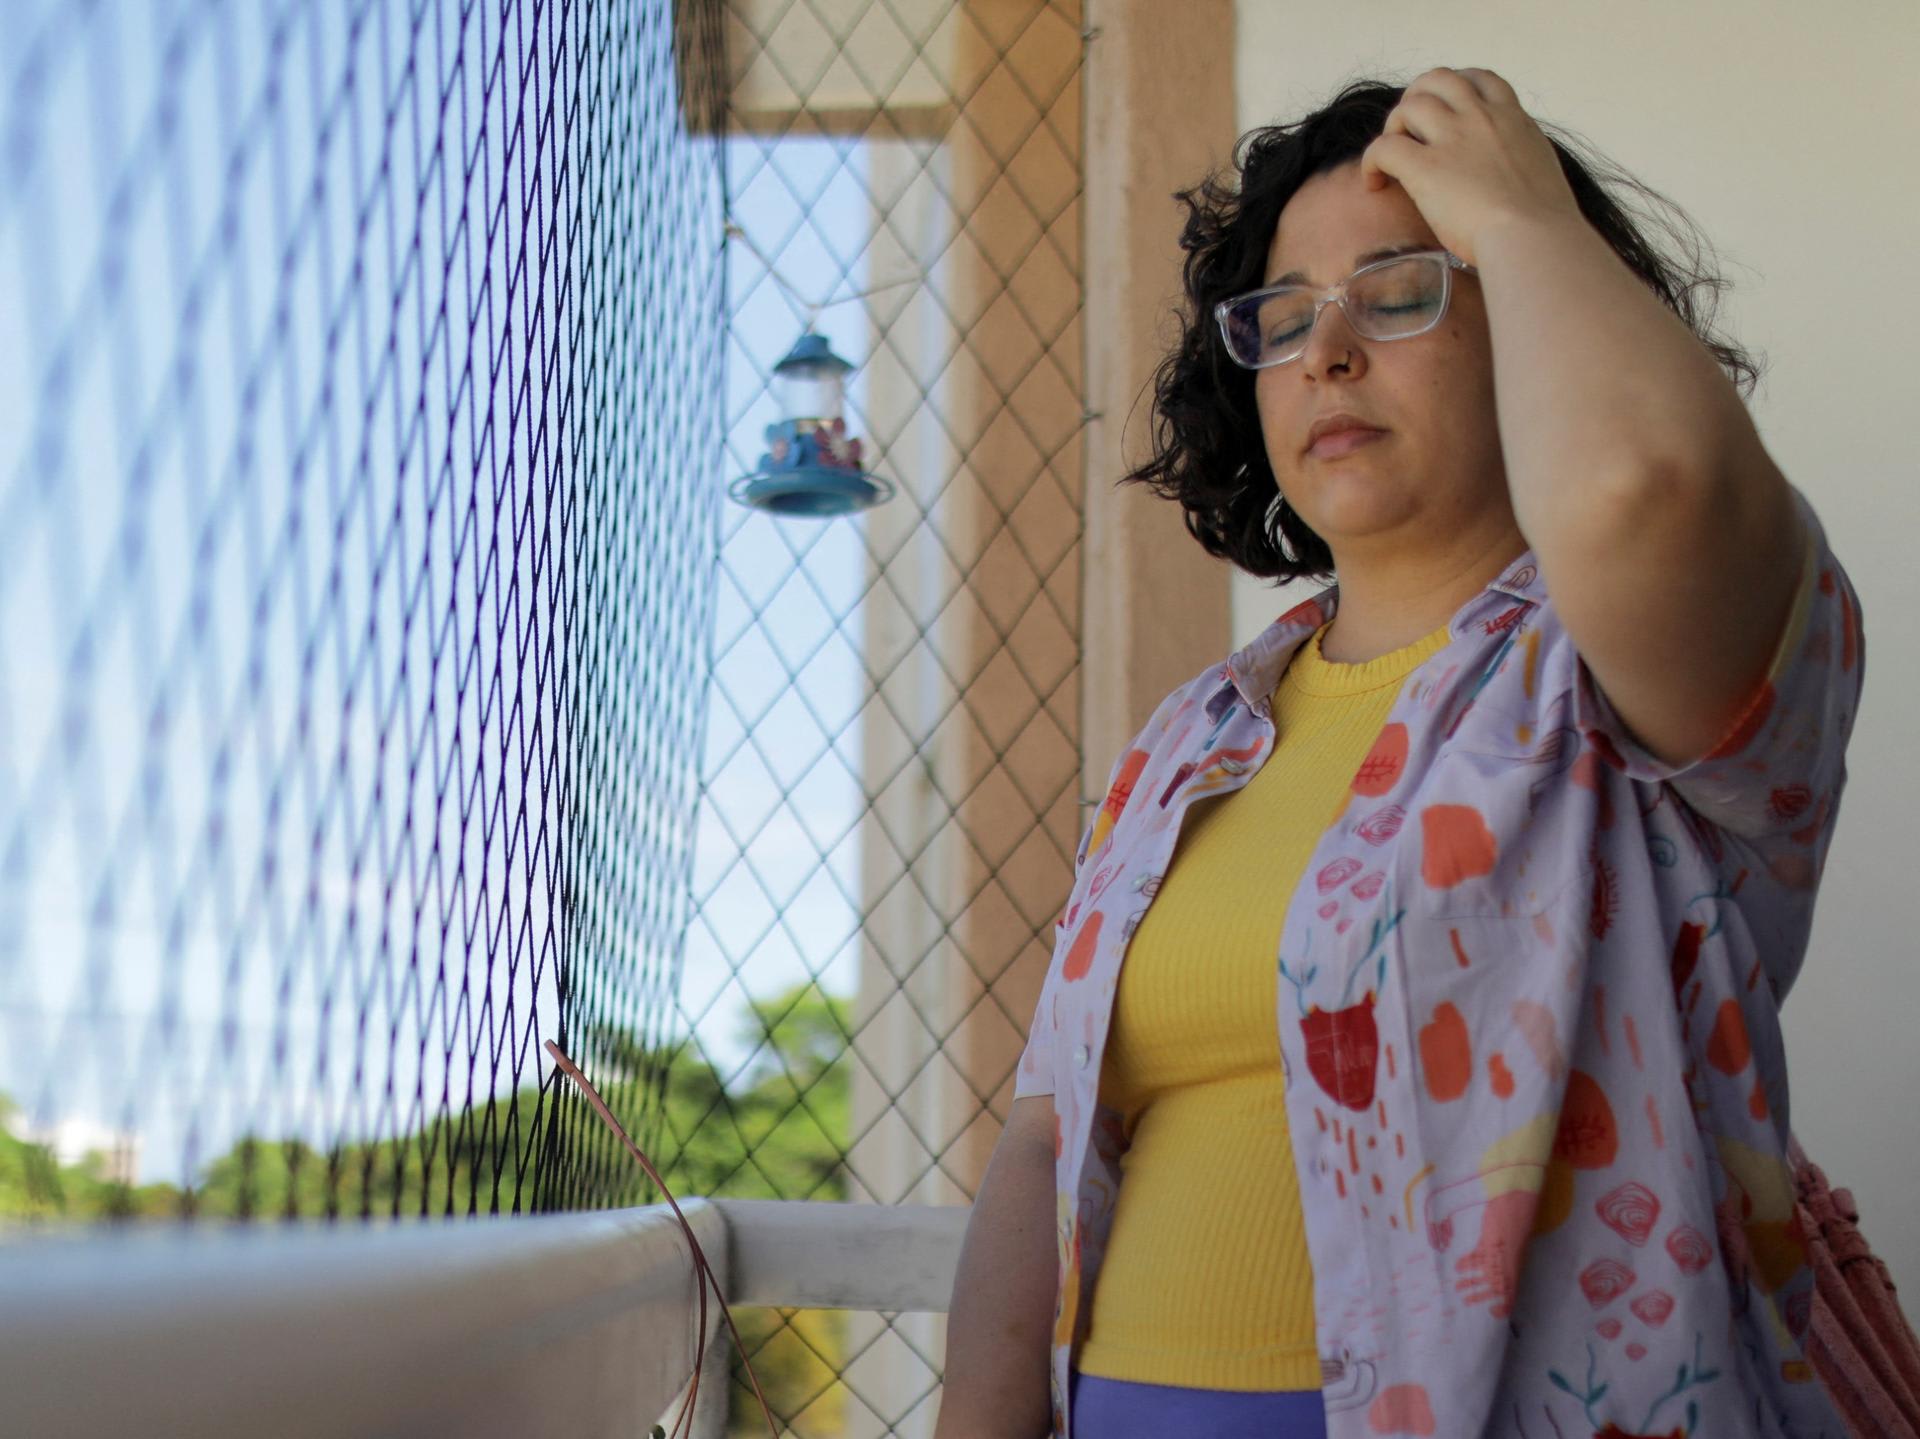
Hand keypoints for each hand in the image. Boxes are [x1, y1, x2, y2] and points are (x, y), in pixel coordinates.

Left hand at [1360, 67, 1581, 268]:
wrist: (1534, 237)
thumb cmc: (1543, 223)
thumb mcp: (1540, 170)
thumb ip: (1519, 158)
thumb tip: (1509, 172)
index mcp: (1512, 118)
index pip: (1479, 79)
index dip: (1453, 88)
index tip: (1443, 110)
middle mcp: (1481, 118)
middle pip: (1437, 79)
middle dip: (1416, 97)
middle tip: (1407, 131)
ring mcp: (1454, 138)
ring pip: (1409, 106)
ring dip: (1393, 127)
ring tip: (1390, 159)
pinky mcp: (1427, 167)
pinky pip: (1384, 147)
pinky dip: (1372, 161)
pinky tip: (1374, 184)